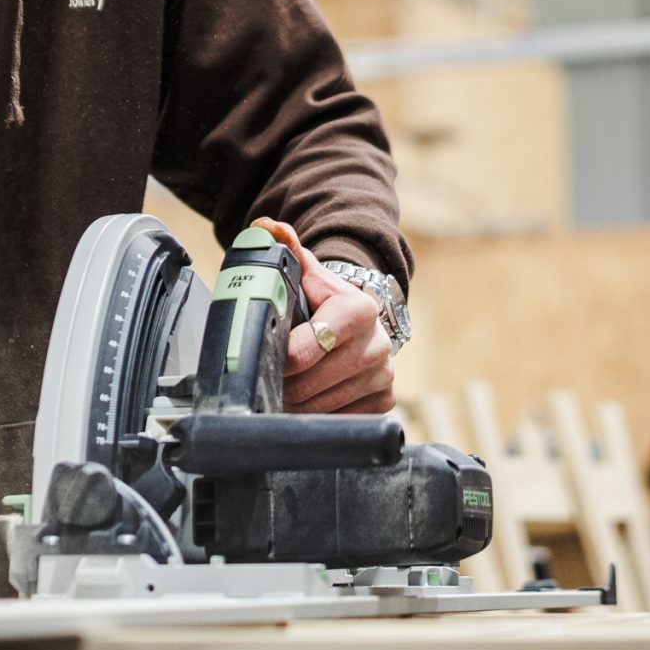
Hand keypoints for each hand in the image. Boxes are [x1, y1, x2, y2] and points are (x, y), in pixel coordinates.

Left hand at [253, 218, 395, 414]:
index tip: (264, 357)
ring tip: (282, 389)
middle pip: (309, 384)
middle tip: (265, 378)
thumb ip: (283, 248)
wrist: (356, 319)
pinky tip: (307, 400)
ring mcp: (384, 375)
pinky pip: (339, 420)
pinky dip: (317, 415)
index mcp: (358, 309)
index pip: (304, 349)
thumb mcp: (304, 272)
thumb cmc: (322, 298)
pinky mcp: (385, 400)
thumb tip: (265, 229)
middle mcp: (378, 344)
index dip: (278, 358)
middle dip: (282, 384)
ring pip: (321, 407)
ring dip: (295, 403)